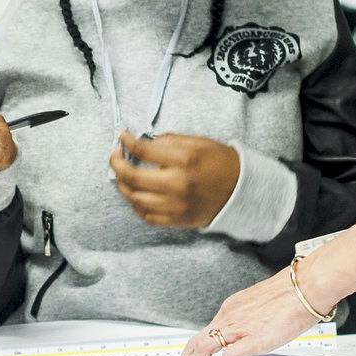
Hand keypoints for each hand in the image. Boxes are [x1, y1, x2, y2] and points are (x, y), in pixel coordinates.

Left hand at [108, 131, 239, 229]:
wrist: (241, 192)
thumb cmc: (220, 163)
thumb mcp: (199, 142)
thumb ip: (170, 141)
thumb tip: (144, 141)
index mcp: (184, 161)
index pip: (144, 150)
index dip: (127, 141)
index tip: (122, 136)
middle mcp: (177, 184)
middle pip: (132, 177)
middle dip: (116, 164)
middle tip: (114, 155)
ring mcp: (175, 206)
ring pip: (134, 199)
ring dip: (122, 185)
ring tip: (122, 175)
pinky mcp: (176, 220)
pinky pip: (146, 216)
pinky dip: (135, 204)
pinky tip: (135, 194)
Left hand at [167, 269, 320, 355]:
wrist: (307, 286)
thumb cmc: (293, 294)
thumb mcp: (261, 307)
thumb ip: (250, 322)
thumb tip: (251, 336)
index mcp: (230, 309)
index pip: (203, 335)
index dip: (191, 354)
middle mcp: (229, 317)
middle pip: (193, 344)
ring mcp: (238, 327)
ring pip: (202, 350)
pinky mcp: (252, 338)